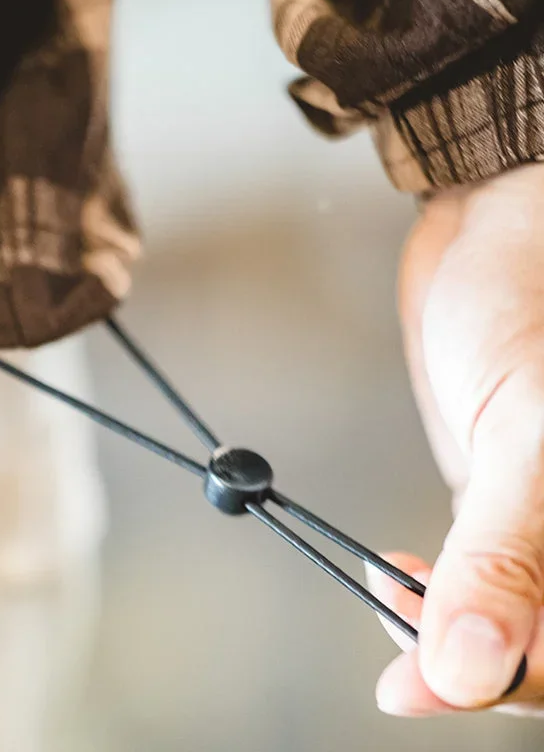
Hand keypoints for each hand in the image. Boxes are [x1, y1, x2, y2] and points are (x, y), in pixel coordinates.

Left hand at [369, 162, 543, 716]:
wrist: (496, 233)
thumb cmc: (529, 307)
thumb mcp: (527, 435)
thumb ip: (503, 555)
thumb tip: (465, 672)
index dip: (505, 682)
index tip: (413, 686)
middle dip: (466, 655)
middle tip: (394, 637)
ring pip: (507, 619)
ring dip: (442, 627)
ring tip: (391, 590)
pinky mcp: (507, 502)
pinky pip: (478, 574)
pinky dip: (435, 590)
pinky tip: (398, 572)